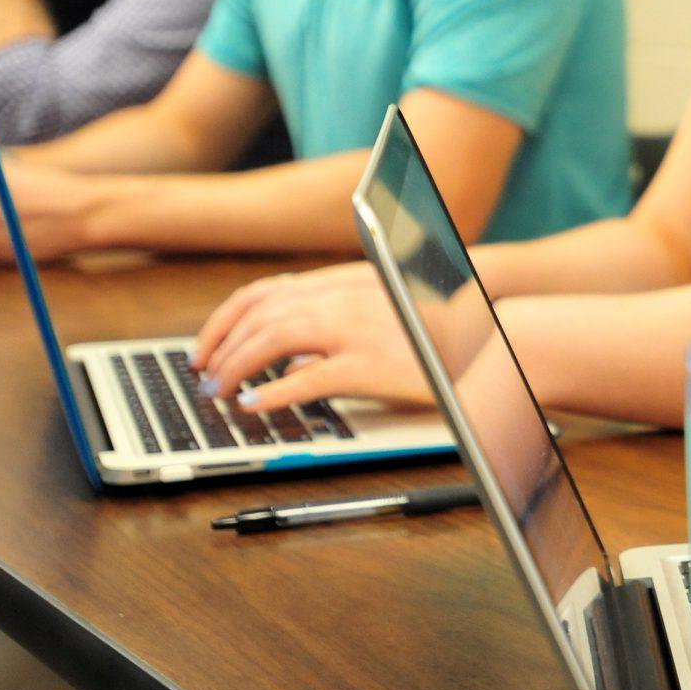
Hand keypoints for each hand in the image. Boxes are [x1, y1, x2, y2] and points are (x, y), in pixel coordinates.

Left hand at [189, 264, 432, 411]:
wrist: (487, 320)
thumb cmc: (435, 321)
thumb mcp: (377, 311)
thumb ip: (334, 325)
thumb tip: (294, 359)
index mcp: (340, 284)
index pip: (263, 294)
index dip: (223, 321)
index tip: (205, 348)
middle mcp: (341, 300)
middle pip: (260, 316)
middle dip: (220, 348)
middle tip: (203, 378)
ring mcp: (355, 330)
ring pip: (273, 338)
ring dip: (235, 366)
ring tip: (218, 392)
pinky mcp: (370, 363)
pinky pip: (308, 378)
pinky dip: (273, 392)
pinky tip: (254, 405)